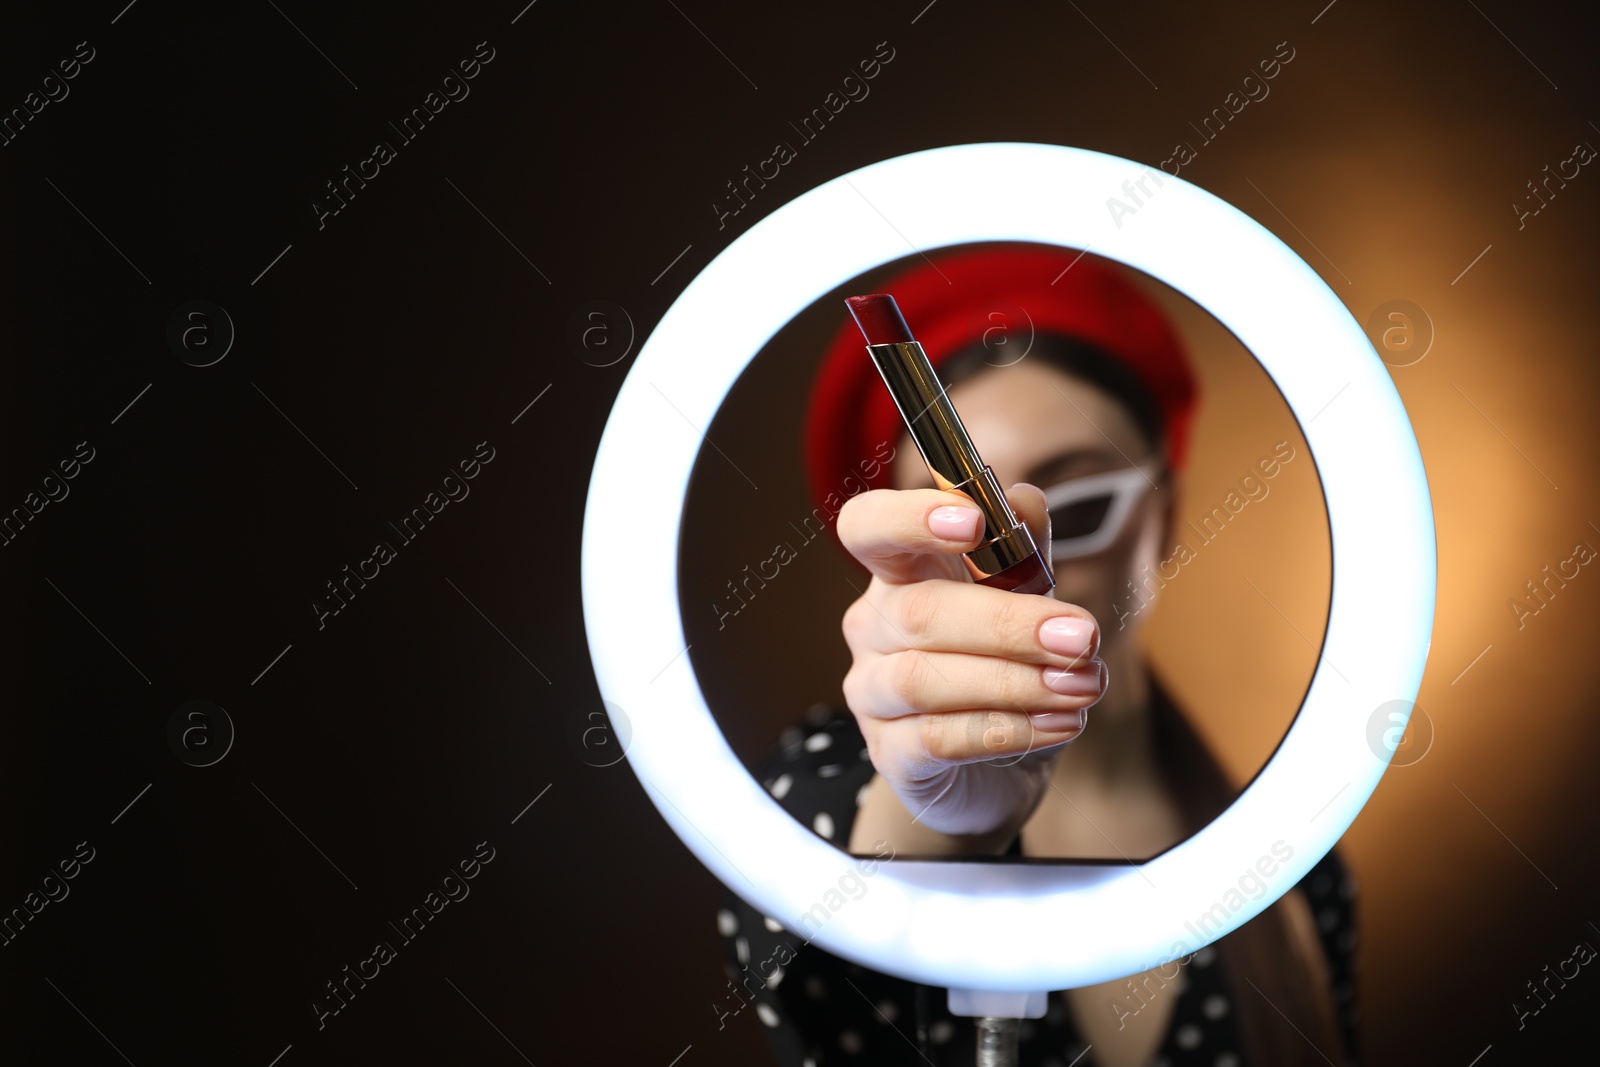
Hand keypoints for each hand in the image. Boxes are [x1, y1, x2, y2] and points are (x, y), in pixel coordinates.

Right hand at [837, 483, 1105, 839]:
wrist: (999, 771)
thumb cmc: (1008, 667)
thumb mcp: (1028, 601)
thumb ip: (1025, 551)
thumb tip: (1024, 501)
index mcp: (899, 573)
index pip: (868, 527)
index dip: (909, 518)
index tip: (974, 521)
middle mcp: (872, 627)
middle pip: (918, 611)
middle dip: (1008, 623)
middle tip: (1082, 636)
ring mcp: (871, 692)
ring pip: (923, 678)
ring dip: (1015, 681)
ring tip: (1083, 686)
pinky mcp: (889, 754)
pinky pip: (936, 739)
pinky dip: (1005, 730)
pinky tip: (1059, 725)